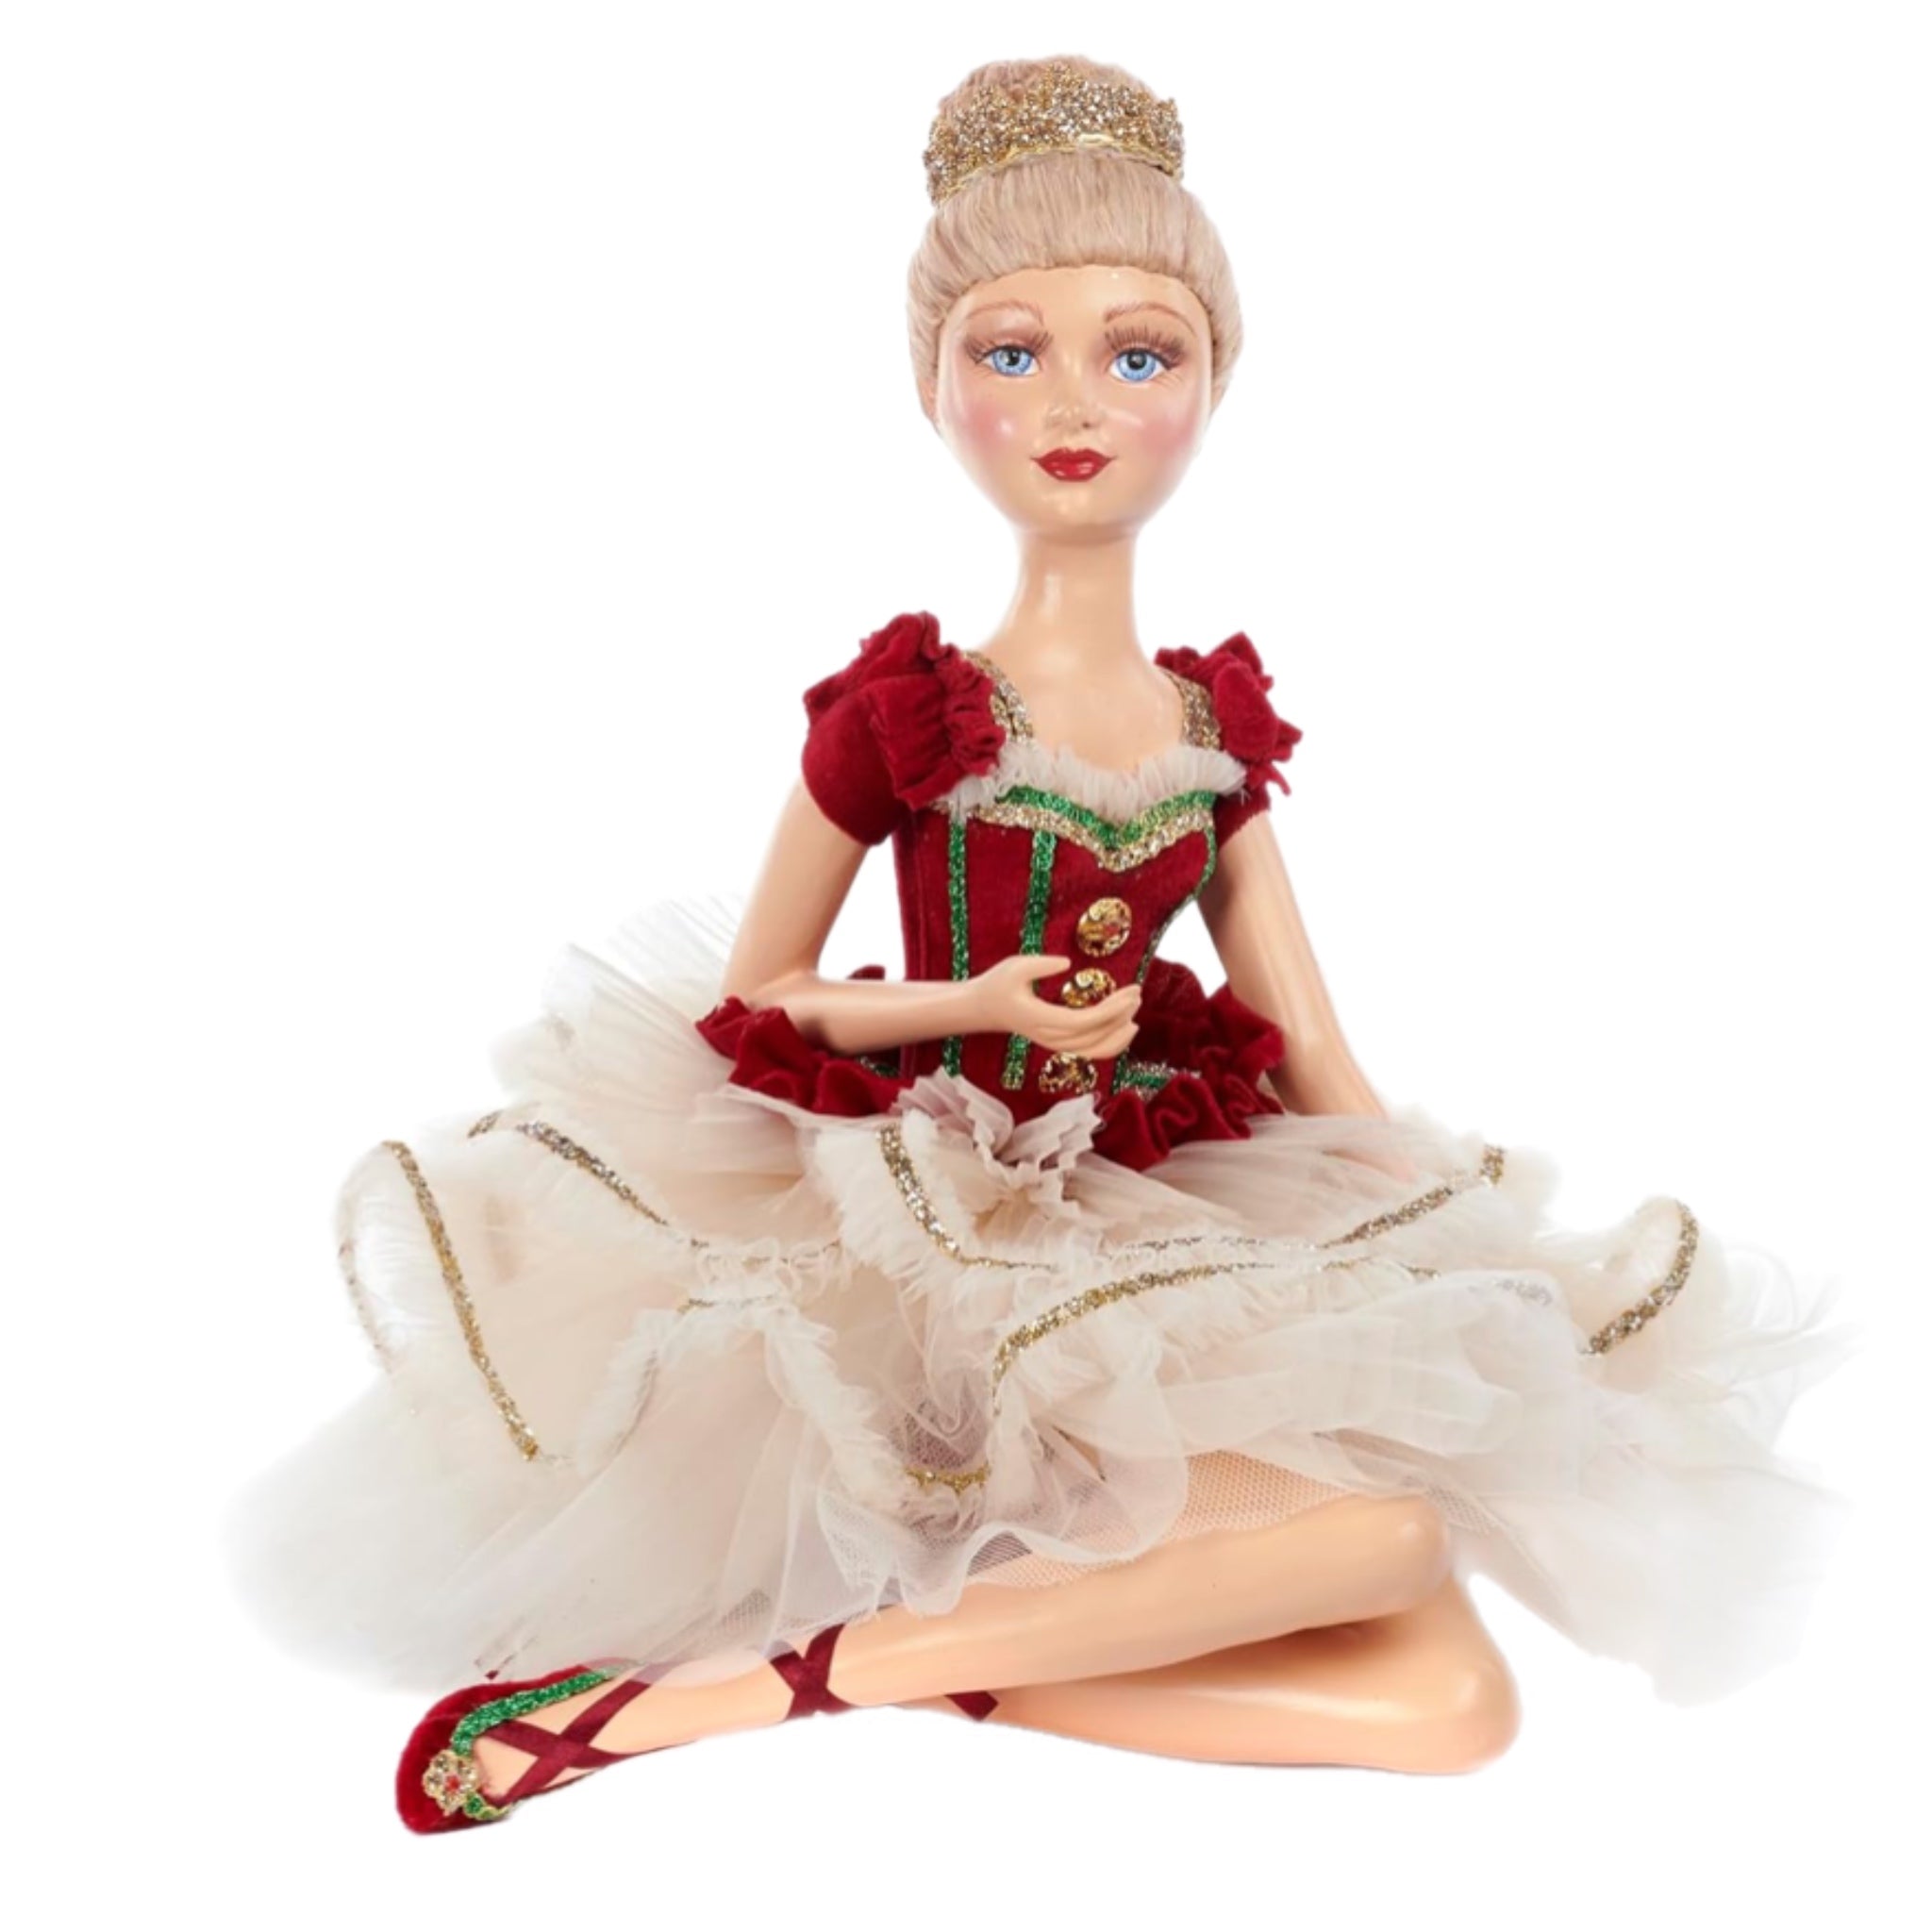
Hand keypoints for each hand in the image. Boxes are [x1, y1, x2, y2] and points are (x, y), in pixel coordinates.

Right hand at [966, 955, 1142, 1057]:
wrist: (984, 1009)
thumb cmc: (998, 983)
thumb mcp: (1013, 966)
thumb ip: (1039, 965)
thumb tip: (1067, 963)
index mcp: (1039, 1018)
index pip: (1081, 1021)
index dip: (1108, 1011)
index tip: (1129, 994)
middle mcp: (1048, 1036)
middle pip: (1092, 1037)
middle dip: (1119, 1017)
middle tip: (1137, 993)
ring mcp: (1054, 1043)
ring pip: (1093, 1050)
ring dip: (1119, 1034)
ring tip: (1135, 1010)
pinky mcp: (1059, 1043)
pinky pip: (1090, 1051)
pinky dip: (1111, 1045)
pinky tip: (1126, 1029)